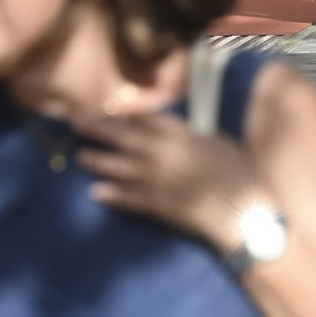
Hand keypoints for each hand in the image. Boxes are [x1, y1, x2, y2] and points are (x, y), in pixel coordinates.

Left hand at [74, 112, 268, 255]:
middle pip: (123, 138)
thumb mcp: (216, 140)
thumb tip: (168, 127)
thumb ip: (189, 132)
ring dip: (97, 161)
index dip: (124, 112)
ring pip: (118, 167)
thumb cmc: (236, 170)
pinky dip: (110, 195)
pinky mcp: (154, 205)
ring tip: (81, 157)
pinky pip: (127, 198)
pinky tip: (96, 192)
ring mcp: (155, 180)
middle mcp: (161, 154)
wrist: (238, 209)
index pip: (145, 118)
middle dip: (99, 130)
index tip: (108, 107)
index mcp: (179, 135)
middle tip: (77, 124)